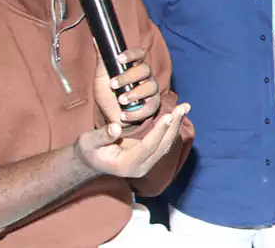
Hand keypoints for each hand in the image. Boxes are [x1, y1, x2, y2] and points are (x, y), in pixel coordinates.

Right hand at [75, 103, 189, 177]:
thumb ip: (102, 136)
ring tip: (184, 107)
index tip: (168, 115)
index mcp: (127, 165)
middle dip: (174, 126)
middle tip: (184, 107)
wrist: (91, 161)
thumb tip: (115, 128)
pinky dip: (171, 128)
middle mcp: (140, 167)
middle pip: (162, 146)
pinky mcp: (149, 156)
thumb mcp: (89, 142)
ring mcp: (146, 163)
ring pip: (166, 144)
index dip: (159, 131)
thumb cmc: (89, 150)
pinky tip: (176, 115)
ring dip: (176, 125)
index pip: (148, 147)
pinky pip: (163, 142)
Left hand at [93, 46, 160, 125]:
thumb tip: (95, 39)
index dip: (131, 54)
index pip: (139, 54)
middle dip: (128, 77)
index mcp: (134, 66)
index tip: (119, 58)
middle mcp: (145, 76)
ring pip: (150, 86)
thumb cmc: (108, 93)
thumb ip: (102, 59)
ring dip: (135, 93)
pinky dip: (137, 112)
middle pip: (145, 69)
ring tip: (121, 100)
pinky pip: (150, 106)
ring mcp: (150, 91)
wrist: (109, 116)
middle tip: (113, 85)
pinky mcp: (152, 106)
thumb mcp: (102, 76)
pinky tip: (124, 115)